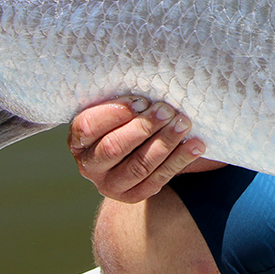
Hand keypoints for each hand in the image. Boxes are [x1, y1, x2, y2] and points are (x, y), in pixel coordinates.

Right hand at [68, 97, 217, 202]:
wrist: (134, 153)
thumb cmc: (126, 119)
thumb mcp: (118, 108)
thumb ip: (126, 101)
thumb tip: (152, 77)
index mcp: (78, 139)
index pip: (87, 127)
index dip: (114, 113)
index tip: (141, 100)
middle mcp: (89, 165)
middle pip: (114, 147)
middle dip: (143, 127)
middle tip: (167, 110)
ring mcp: (109, 185)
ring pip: (138, 166)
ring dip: (164, 143)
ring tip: (184, 123)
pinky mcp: (133, 196)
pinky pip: (157, 179)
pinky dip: (179, 160)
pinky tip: (196, 145)